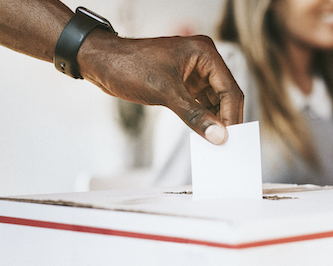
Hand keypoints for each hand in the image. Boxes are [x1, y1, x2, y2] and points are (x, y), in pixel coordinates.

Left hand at [79, 33, 243, 143]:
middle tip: (227, 145)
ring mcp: (194, 72)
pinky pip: (200, 102)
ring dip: (215, 120)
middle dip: (225, 119)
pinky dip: (202, 117)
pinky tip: (204, 134)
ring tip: (215, 143)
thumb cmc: (128, 66)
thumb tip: (218, 136)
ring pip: (215, 100)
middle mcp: (203, 60)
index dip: (231, 115)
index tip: (231, 139)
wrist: (100, 62)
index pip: (229, 88)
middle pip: (225, 94)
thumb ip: (194, 116)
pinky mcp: (184, 82)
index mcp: (204, 53)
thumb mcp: (165, 93)